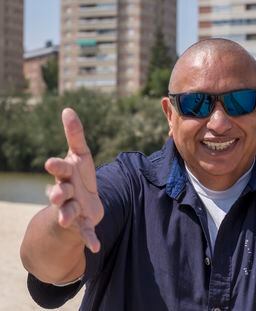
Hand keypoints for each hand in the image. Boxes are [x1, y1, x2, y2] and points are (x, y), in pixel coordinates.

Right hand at [45, 108, 103, 252]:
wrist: (78, 205)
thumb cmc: (78, 177)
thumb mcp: (80, 156)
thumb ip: (75, 135)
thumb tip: (67, 109)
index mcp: (66, 176)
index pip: (60, 169)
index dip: (57, 166)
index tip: (50, 163)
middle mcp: (66, 193)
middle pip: (60, 193)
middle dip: (57, 193)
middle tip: (56, 194)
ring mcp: (73, 210)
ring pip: (68, 213)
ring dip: (68, 215)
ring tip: (68, 218)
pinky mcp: (83, 225)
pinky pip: (86, 233)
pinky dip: (90, 239)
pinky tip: (95, 247)